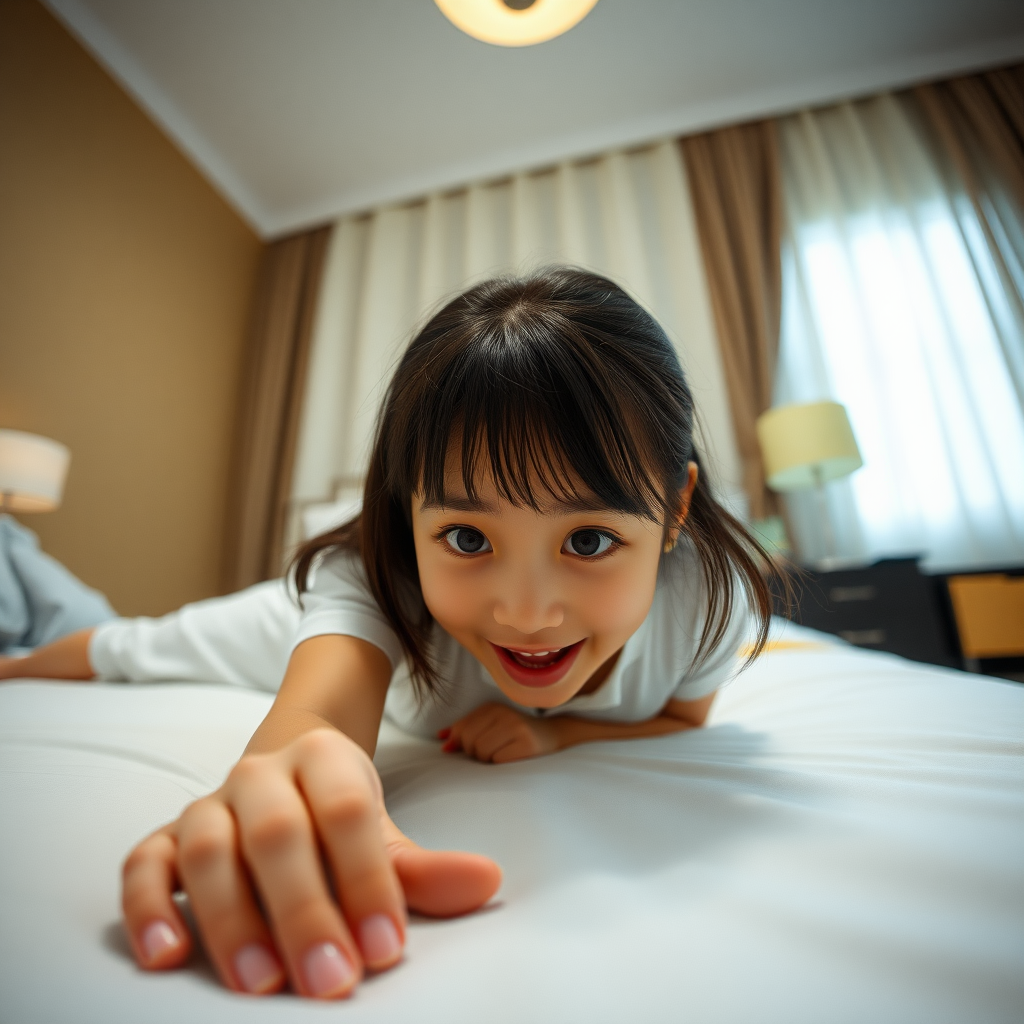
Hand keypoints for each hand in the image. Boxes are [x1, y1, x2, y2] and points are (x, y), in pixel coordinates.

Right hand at [121, 727, 500, 997]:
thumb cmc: (340, 818)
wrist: (284, 772)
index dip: (367, 878)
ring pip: (210, 850)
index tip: (385, 949)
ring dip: (233, 919)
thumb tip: (488, 881)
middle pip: (278, 833)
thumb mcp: (385, 836)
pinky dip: (148, 906)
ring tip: (259, 984)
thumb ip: (427, 868)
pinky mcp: (166, 836)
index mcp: (324, 757)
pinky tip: (167, 956)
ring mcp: (209, 802)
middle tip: (330, 980)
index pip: (347, 813)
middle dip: (305, 910)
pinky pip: (143, 864)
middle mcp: (261, 772)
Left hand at [440, 702, 561, 762]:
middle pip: (470, 741)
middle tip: (489, 753)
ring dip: (488, 760)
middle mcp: (503, 713)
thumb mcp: (489, 726)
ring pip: (482, 752)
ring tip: (501, 754)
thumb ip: (464, 731)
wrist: (551, 736)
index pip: (461, 728)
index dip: (458, 743)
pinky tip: (511, 759)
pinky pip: (498, 761)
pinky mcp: (526, 744)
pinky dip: (500, 764)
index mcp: (491, 707)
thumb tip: (441, 740)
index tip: (464, 749)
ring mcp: (516, 727)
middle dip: (475, 753)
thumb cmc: (514, 735)